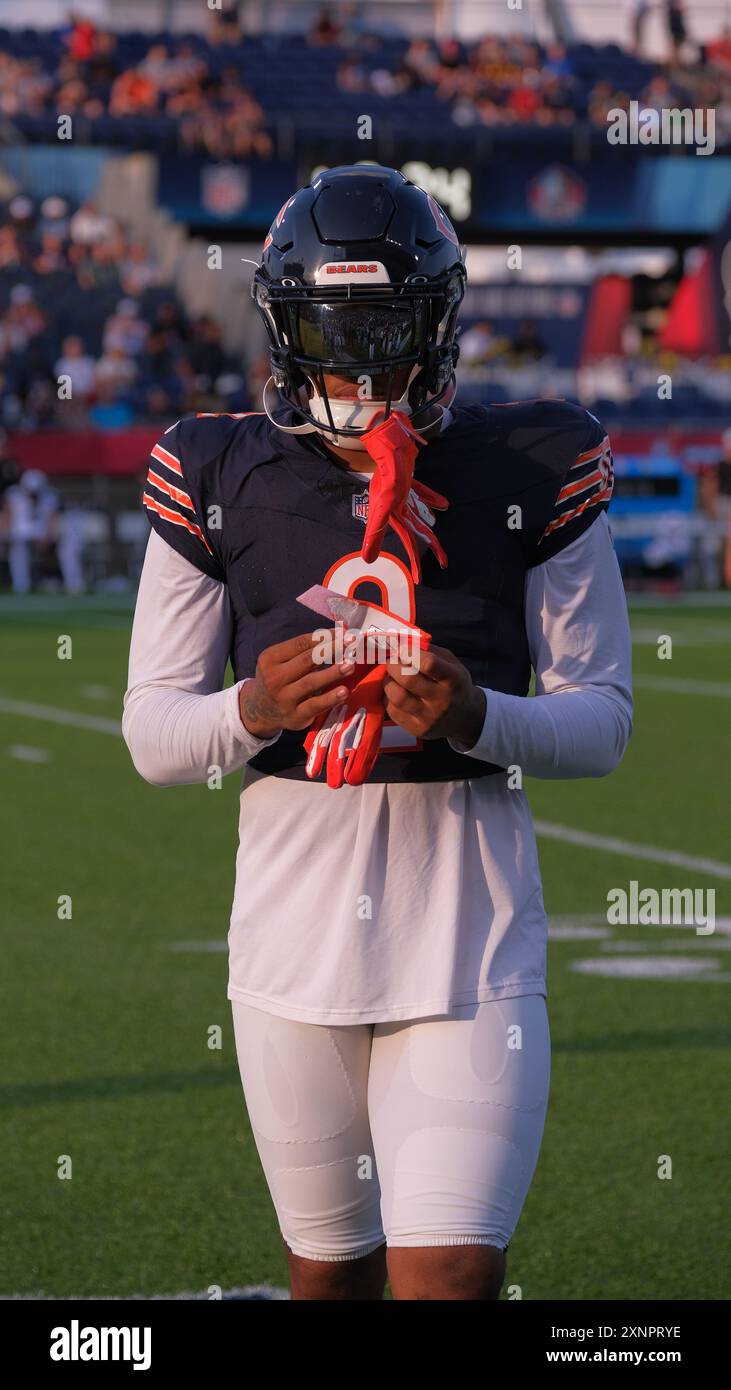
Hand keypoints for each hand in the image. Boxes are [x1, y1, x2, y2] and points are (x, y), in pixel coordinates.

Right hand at [239, 632, 353, 739]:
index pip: (300, 644)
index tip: (343, 632)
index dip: (324, 637)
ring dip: (332, 673)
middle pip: (307, 660)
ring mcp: (284, 699)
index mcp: (270, 659)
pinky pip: (315, 705)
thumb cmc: (278, 678)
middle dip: (331, 649)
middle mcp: (275, 678)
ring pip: (311, 682)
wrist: (260, 710)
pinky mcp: (295, 716)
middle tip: (351, 643)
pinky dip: (330, 698)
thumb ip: (303, 650)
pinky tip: (344, 691)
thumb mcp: (280, 661)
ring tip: (350, 666)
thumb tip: (337, 636)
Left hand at [382, 644, 485, 747]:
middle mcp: (442, 700)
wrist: (465, 718)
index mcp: (453, 680)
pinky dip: (388, 698)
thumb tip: (402, 644)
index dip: (410, 653)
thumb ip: (430, 652)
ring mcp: (429, 718)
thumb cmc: (454, 684)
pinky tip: (395, 692)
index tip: (403, 650)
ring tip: (392, 677)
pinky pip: (393, 711)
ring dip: (388, 682)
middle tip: (392, 662)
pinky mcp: (417, 730)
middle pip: (407, 679)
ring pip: (397, 697)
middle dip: (393, 666)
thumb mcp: (452, 664)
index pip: (429, 663)